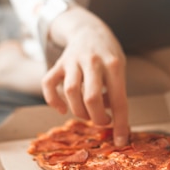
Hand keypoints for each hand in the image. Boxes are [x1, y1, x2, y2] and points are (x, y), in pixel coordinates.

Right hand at [41, 8, 129, 145]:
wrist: (89, 29)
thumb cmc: (108, 55)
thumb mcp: (119, 68)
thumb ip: (115, 91)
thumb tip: (109, 117)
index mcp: (114, 64)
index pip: (119, 100)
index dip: (121, 123)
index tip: (121, 140)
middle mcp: (93, 61)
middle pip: (92, 98)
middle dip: (97, 118)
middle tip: (102, 122)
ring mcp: (73, 61)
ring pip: (71, 92)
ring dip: (78, 111)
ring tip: (86, 115)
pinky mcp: (58, 63)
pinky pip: (48, 84)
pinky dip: (53, 100)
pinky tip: (62, 109)